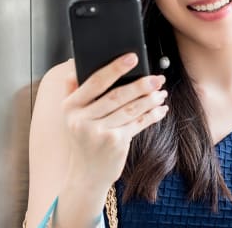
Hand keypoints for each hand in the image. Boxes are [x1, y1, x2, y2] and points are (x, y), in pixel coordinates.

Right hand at [61, 53, 168, 187]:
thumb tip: (73, 63)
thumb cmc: (82, 140)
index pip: (95, 82)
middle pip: (116, 96)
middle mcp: (83, 120)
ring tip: (161, 92)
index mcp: (70, 107)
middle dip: (139, 85)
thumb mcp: (70, 116)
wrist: (86, 174)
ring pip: (129, 110)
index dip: (115, 68)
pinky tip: (160, 109)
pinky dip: (151, 116)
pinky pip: (137, 124)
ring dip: (148, 100)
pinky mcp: (115, 143)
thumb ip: (72, 89)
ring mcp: (100, 133)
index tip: (131, 57)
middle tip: (156, 77)